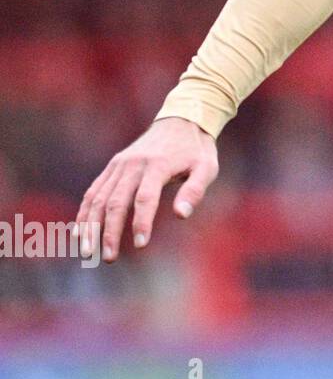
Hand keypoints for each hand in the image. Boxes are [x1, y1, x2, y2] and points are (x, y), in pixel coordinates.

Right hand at [75, 117, 218, 262]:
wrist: (180, 120)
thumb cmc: (196, 150)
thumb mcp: (207, 167)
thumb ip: (195, 190)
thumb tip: (181, 215)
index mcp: (158, 165)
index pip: (145, 198)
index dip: (142, 222)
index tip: (141, 244)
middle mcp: (134, 164)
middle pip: (116, 201)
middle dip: (110, 231)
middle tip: (110, 258)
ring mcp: (120, 164)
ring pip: (99, 197)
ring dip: (91, 226)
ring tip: (87, 252)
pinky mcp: (113, 166)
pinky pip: (94, 190)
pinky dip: (85, 211)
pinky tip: (79, 232)